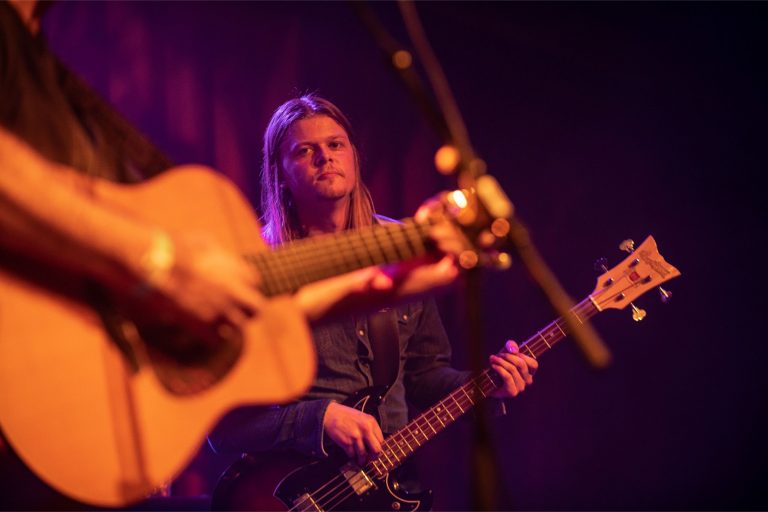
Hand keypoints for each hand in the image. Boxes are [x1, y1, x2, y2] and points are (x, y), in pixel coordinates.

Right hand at [137, 232, 264, 340]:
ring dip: (232, 323)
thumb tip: (223, 259)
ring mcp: (219, 310)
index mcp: (236, 271)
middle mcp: (233, 292)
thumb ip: (219, 253)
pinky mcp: (202, 325)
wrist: (154, 263)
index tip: (240, 286)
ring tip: (222, 319)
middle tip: (241, 309)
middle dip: (250, 309)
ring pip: (240, 326)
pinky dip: (215, 335)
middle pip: (256, 308)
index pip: (255, 282)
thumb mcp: (203, 241)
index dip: (248, 284)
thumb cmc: (175, 247)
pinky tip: (207, 329)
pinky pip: (218, 338)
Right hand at [323, 402, 383, 465]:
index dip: (378, 448)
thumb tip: (373, 443)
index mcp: (371, 422)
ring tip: (360, 461)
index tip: (374, 451)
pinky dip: (352, 457)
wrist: (330, 414)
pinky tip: (352, 456)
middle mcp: (366, 429)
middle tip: (370, 459)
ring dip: (362, 460)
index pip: (381, 440)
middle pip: (376, 450)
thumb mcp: (362, 417)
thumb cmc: (345, 415)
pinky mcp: (346, 442)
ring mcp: (356, 436)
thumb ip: (369, 428)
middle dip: (373, 457)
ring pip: (364, 455)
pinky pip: (352, 455)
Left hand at [490, 340, 538, 397]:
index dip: (521, 355)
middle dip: (508, 356)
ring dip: (501, 362)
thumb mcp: (506, 352)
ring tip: (493, 359)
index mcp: (530, 372)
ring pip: (513, 370)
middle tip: (498, 355)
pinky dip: (499, 369)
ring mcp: (521, 387)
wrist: (488, 380)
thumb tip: (514, 350)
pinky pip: (507, 376)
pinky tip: (493, 366)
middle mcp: (528, 381)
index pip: (533, 364)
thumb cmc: (500, 365)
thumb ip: (511, 345)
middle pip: (521, 364)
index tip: (510, 352)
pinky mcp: (512, 392)